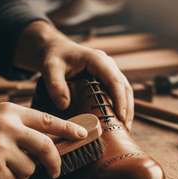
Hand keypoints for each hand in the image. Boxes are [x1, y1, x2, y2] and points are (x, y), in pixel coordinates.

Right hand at [0, 103, 87, 178]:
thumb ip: (23, 125)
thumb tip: (51, 139)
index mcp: (11, 113)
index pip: (48, 120)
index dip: (69, 128)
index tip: (83, 134)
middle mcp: (8, 128)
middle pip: (47, 147)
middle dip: (55, 162)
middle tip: (55, 170)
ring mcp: (0, 148)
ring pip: (30, 169)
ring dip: (22, 172)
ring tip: (4, 165)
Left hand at [13, 21, 133, 129]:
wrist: (55, 50)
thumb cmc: (54, 57)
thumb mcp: (50, 68)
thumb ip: (55, 86)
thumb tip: (64, 106)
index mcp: (97, 60)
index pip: (115, 81)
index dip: (120, 99)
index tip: (120, 117)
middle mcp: (107, 64)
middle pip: (124, 87)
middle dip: (127, 108)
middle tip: (125, 128)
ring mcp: (109, 71)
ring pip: (125, 90)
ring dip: (126, 108)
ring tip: (125, 128)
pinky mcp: (107, 78)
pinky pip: (118, 92)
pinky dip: (120, 105)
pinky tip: (118, 120)